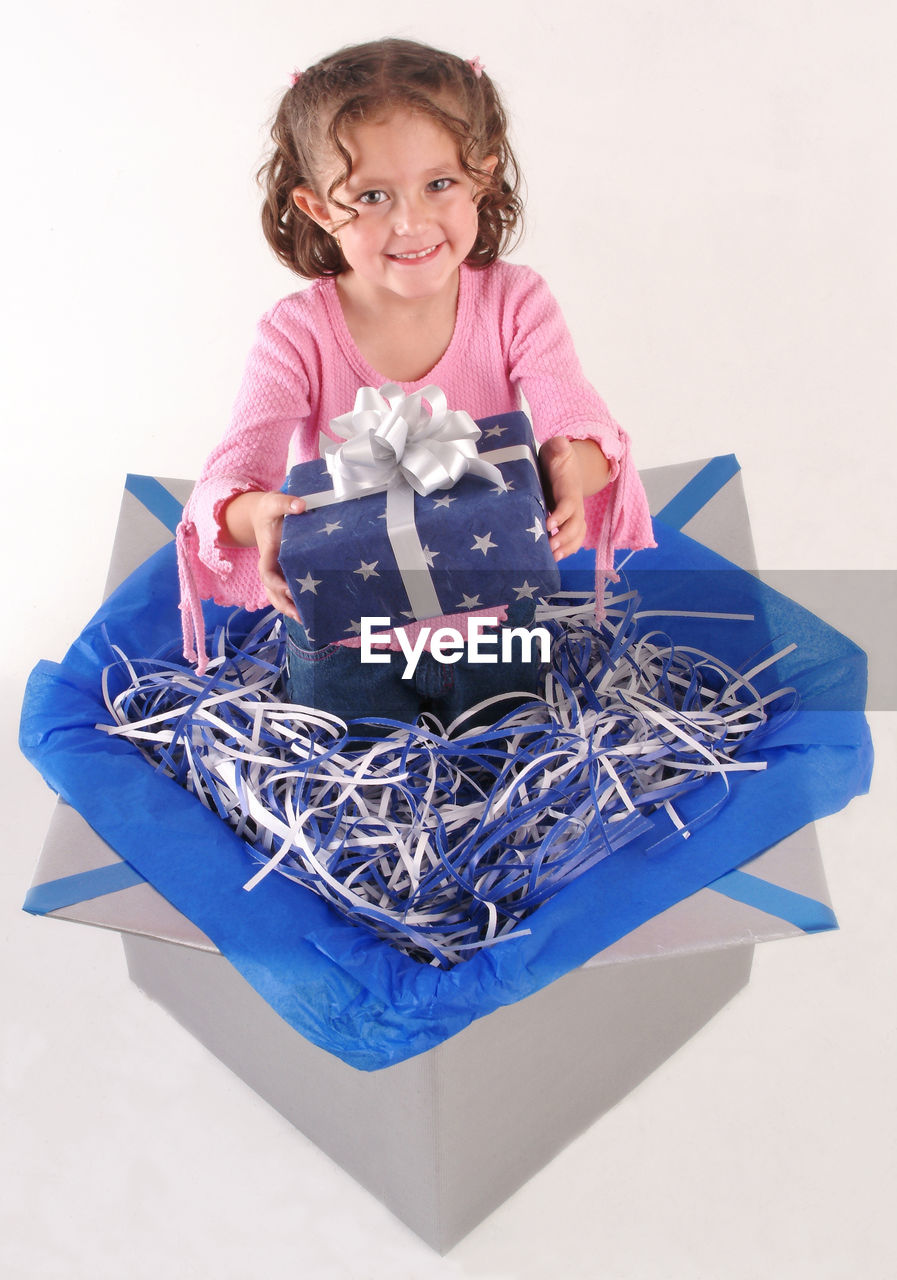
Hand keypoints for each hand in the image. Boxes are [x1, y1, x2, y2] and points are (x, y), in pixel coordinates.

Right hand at [221, 490, 305, 619]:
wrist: (265, 514)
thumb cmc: (269, 509)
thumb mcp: (274, 502)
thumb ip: (286, 502)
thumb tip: (301, 505)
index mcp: (267, 553)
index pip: (266, 573)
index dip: (275, 583)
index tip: (288, 589)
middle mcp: (271, 566)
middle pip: (272, 592)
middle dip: (284, 605)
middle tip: (300, 616)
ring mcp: (278, 571)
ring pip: (279, 595)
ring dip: (290, 608)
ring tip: (306, 620)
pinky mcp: (287, 572)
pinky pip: (290, 590)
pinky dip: (297, 601)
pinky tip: (312, 610)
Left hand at [538, 436, 586, 560]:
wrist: (566, 466)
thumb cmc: (557, 458)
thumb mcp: (557, 448)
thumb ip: (559, 447)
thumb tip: (560, 444)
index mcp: (570, 488)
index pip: (569, 503)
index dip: (561, 515)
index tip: (549, 524)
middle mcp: (575, 505)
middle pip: (576, 525)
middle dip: (564, 538)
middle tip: (549, 548)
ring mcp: (574, 515)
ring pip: (577, 535)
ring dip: (567, 548)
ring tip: (552, 558)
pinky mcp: (569, 522)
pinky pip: (573, 540)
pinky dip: (566, 550)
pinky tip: (553, 559)